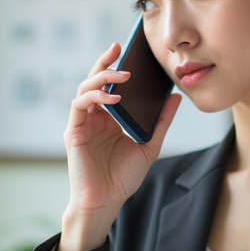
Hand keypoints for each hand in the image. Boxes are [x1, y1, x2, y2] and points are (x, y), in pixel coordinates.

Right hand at [58, 42, 181, 250]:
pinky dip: (95, 97)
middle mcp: (94, 117)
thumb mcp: (149, 145)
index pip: (110, 85)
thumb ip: (160, 121)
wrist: (106, 202)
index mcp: (109, 118)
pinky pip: (80, 106)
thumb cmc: (123, 178)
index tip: (127, 49)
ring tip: (123, 75)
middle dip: (104, 61)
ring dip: (102, 77)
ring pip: (85, 88)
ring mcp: (82, 123)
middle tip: (118, 48)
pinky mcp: (74, 132)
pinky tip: (113, 98)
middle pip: (94, 80)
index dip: (114, 65)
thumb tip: (175, 97)